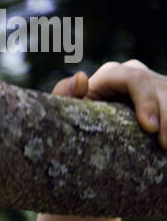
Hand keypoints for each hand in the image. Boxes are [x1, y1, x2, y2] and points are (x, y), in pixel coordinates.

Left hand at [52, 60, 166, 150]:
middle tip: (164, 145)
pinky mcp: (162, 98)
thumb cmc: (75, 117)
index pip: (136, 80)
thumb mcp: (67, 107)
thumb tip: (82, 80)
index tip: (150, 128)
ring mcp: (153, 85)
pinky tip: (166, 147)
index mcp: (114, 74)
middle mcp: (138, 74)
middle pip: (160, 89)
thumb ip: (64, 92)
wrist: (89, 127)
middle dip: (166, 117)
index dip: (146, 101)